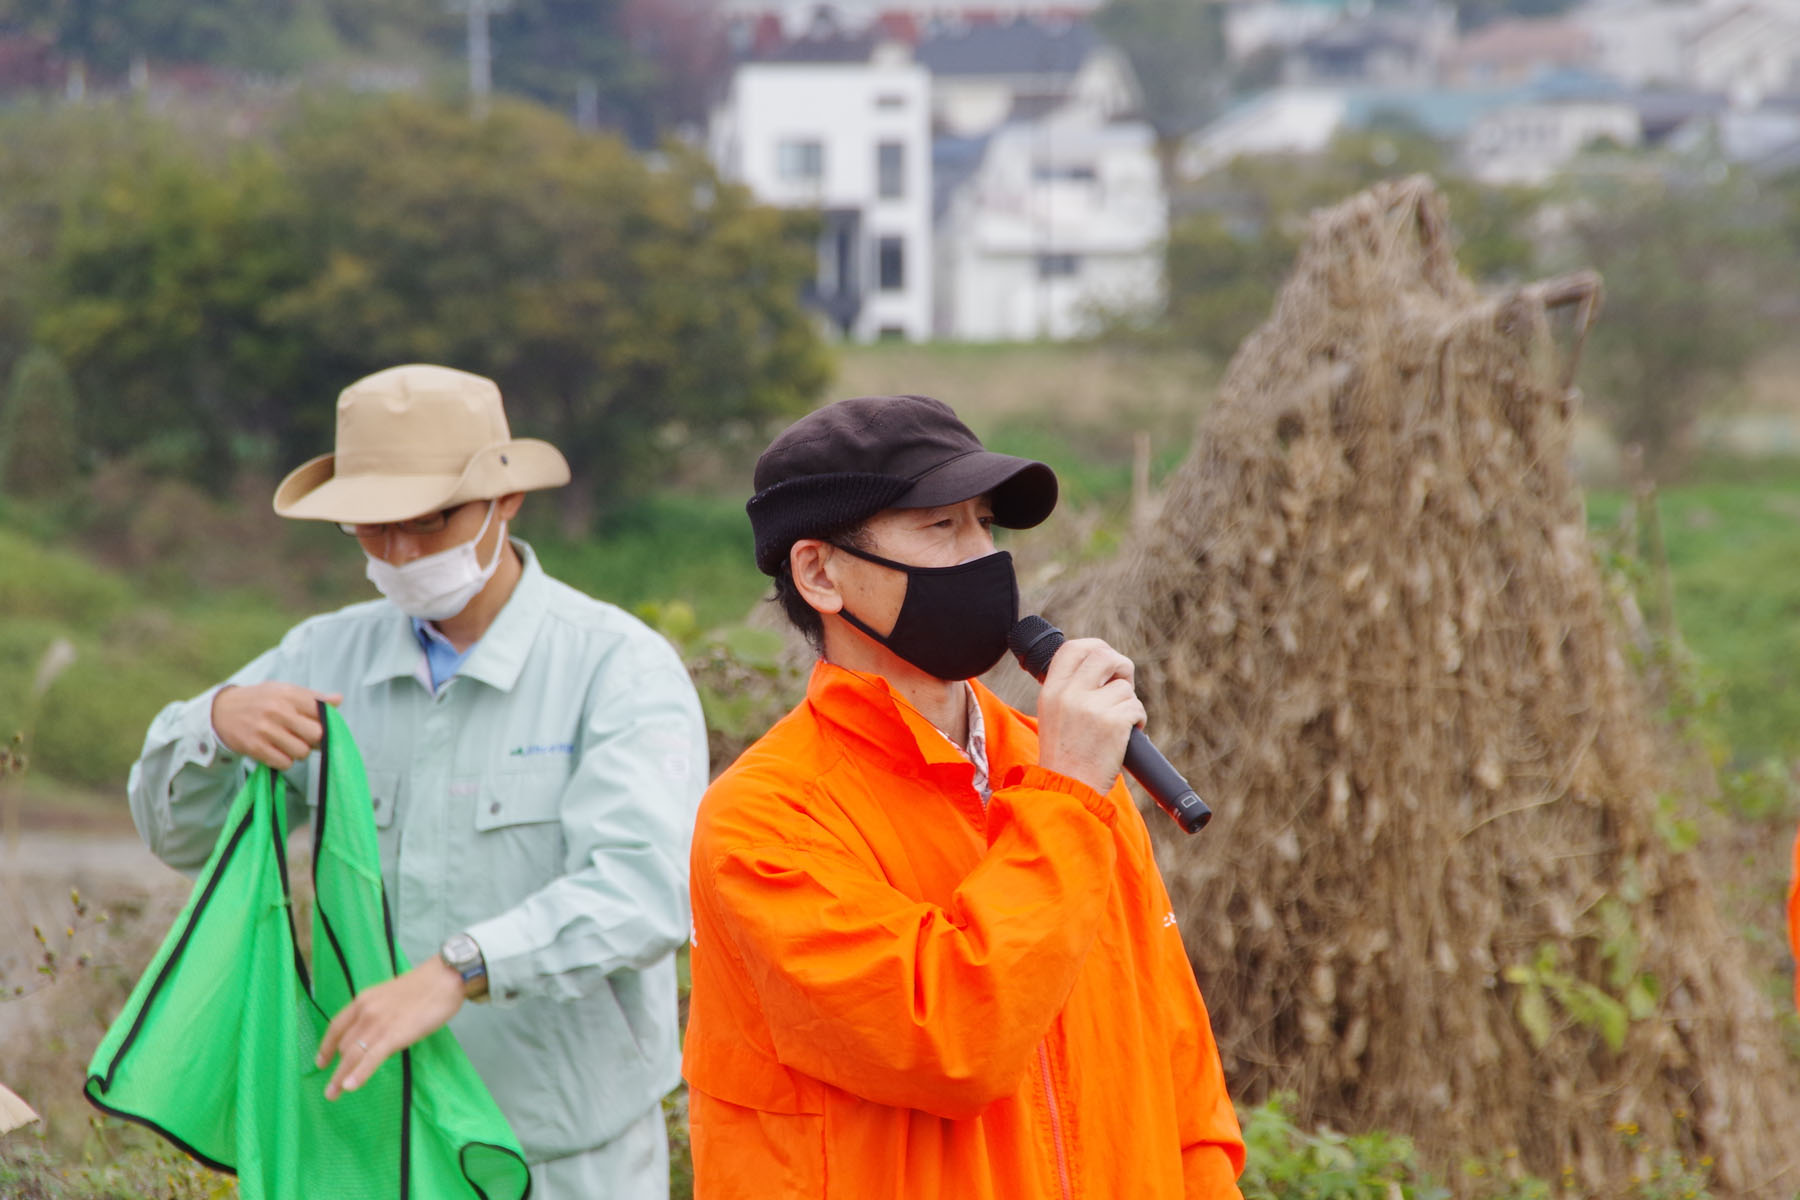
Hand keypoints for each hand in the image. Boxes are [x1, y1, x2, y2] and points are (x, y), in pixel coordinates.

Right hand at [211, 682, 342, 769]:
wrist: (222, 710)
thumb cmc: (261, 700)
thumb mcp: (285, 691)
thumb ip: (313, 697)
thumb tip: (339, 700)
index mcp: (289, 694)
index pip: (322, 711)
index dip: (325, 722)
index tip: (319, 725)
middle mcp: (278, 710)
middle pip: (317, 735)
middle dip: (314, 740)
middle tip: (305, 738)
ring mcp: (266, 729)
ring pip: (302, 752)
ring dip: (299, 752)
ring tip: (289, 744)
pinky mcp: (255, 747)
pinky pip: (284, 763)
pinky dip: (285, 761)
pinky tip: (277, 751)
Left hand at [316, 958, 465, 1099]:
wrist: (444, 979)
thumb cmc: (425, 987)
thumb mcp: (391, 996)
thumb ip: (378, 1013)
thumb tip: (375, 1034)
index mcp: (363, 1000)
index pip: (336, 1026)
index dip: (326, 1046)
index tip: (321, 1062)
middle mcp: (365, 1012)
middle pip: (344, 1045)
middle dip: (337, 1068)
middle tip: (332, 1088)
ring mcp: (378, 1024)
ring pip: (352, 1055)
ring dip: (340, 1077)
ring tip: (334, 1094)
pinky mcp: (393, 1035)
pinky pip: (370, 1058)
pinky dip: (359, 1074)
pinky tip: (350, 1086)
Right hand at [1035, 637, 1145, 795]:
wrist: (1068, 789)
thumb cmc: (1065, 755)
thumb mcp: (1053, 714)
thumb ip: (1070, 688)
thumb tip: (1102, 663)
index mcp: (1051, 690)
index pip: (1072, 648)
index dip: (1095, 647)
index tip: (1106, 661)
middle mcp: (1069, 694)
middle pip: (1104, 655)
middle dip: (1120, 667)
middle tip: (1122, 685)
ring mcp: (1092, 708)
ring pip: (1125, 687)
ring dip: (1129, 704)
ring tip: (1117, 725)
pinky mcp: (1114, 723)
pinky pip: (1136, 707)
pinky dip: (1138, 721)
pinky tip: (1126, 736)